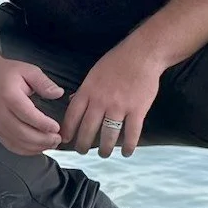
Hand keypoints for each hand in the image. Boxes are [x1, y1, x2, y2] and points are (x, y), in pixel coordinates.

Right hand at [0, 59, 63, 155]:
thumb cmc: (7, 74)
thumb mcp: (28, 70)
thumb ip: (44, 83)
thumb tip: (58, 93)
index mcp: (9, 96)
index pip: (27, 115)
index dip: (43, 124)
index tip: (56, 128)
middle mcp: (0, 113)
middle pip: (22, 133)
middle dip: (42, 140)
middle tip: (57, 139)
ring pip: (17, 143)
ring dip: (36, 147)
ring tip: (51, 143)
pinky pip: (11, 146)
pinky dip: (26, 151)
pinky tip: (38, 147)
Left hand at [60, 41, 162, 156]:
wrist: (142, 53)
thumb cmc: (117, 61)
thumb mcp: (94, 73)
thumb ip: (84, 90)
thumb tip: (74, 101)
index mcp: (88, 91)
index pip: (72, 116)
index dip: (67, 131)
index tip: (66, 140)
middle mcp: (101, 101)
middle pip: (87, 130)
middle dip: (83, 145)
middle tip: (82, 151)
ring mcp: (119, 107)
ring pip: (108, 135)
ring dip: (105, 149)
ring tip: (103, 153)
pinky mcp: (137, 110)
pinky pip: (131, 133)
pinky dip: (128, 146)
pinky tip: (126, 152)